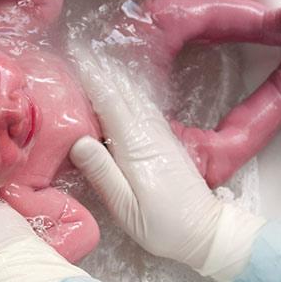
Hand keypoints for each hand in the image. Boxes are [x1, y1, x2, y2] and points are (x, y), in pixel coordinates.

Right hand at [67, 43, 264, 281]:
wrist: (206, 231)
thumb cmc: (164, 226)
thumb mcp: (126, 209)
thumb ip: (103, 174)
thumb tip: (79, 140)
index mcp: (136, 147)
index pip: (110, 102)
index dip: (93, 77)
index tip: (75, 54)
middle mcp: (150, 133)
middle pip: (124, 93)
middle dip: (102, 71)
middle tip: (78, 50)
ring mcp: (161, 135)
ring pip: (135, 97)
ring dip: (116, 78)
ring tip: (95, 62)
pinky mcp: (167, 141)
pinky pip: (143, 107)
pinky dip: (129, 93)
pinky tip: (122, 89)